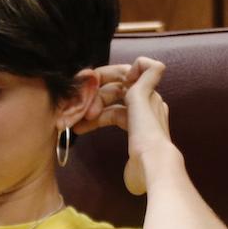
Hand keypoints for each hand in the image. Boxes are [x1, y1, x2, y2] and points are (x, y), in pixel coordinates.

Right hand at [74, 57, 171, 194]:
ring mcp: (139, 123)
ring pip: (112, 109)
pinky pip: (112, 122)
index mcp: (149, 95)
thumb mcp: (144, 98)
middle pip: (115, 93)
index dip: (104, 77)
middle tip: (79, 108)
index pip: (123, 76)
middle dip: (95, 97)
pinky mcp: (133, 139)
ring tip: (76, 122)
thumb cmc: (146, 133)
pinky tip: (84, 128)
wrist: (151, 167)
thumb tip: (143, 60)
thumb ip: (146, 75)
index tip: (87, 83)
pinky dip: (97, 123)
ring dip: (93, 111)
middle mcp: (146, 106)